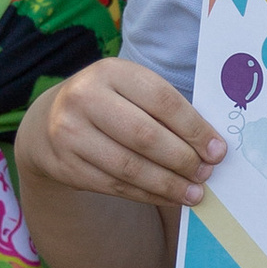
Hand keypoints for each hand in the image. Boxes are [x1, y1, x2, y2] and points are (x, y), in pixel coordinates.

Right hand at [17, 60, 224, 212]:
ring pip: (130, 167)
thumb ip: (166, 110)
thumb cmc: (109, 104)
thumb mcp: (131, 91)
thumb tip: (210, 147)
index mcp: (110, 71)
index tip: (217, 150)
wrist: (49, 123)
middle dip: (183, 160)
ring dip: (168, 184)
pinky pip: (115, 185)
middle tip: (206, 174)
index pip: (162, 100)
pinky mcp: (65, 165)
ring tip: (194, 192)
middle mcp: (84, 98)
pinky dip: (147, 194)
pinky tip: (168, 195)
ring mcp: (69, 133)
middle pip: (145, 136)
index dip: (194, 128)